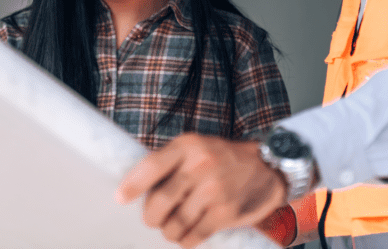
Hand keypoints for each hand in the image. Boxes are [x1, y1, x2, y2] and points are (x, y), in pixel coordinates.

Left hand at [115, 133, 286, 248]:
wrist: (267, 167)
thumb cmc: (222, 158)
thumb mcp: (196, 147)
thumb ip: (170, 162)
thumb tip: (135, 187)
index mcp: (187, 146)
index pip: (151, 167)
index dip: (132, 185)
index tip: (120, 198)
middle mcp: (200, 166)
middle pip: (160, 201)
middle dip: (151, 217)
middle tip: (153, 219)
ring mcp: (214, 190)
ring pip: (174, 223)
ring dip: (169, 231)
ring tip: (172, 227)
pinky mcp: (226, 212)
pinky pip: (193, 236)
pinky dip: (185, 240)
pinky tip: (187, 235)